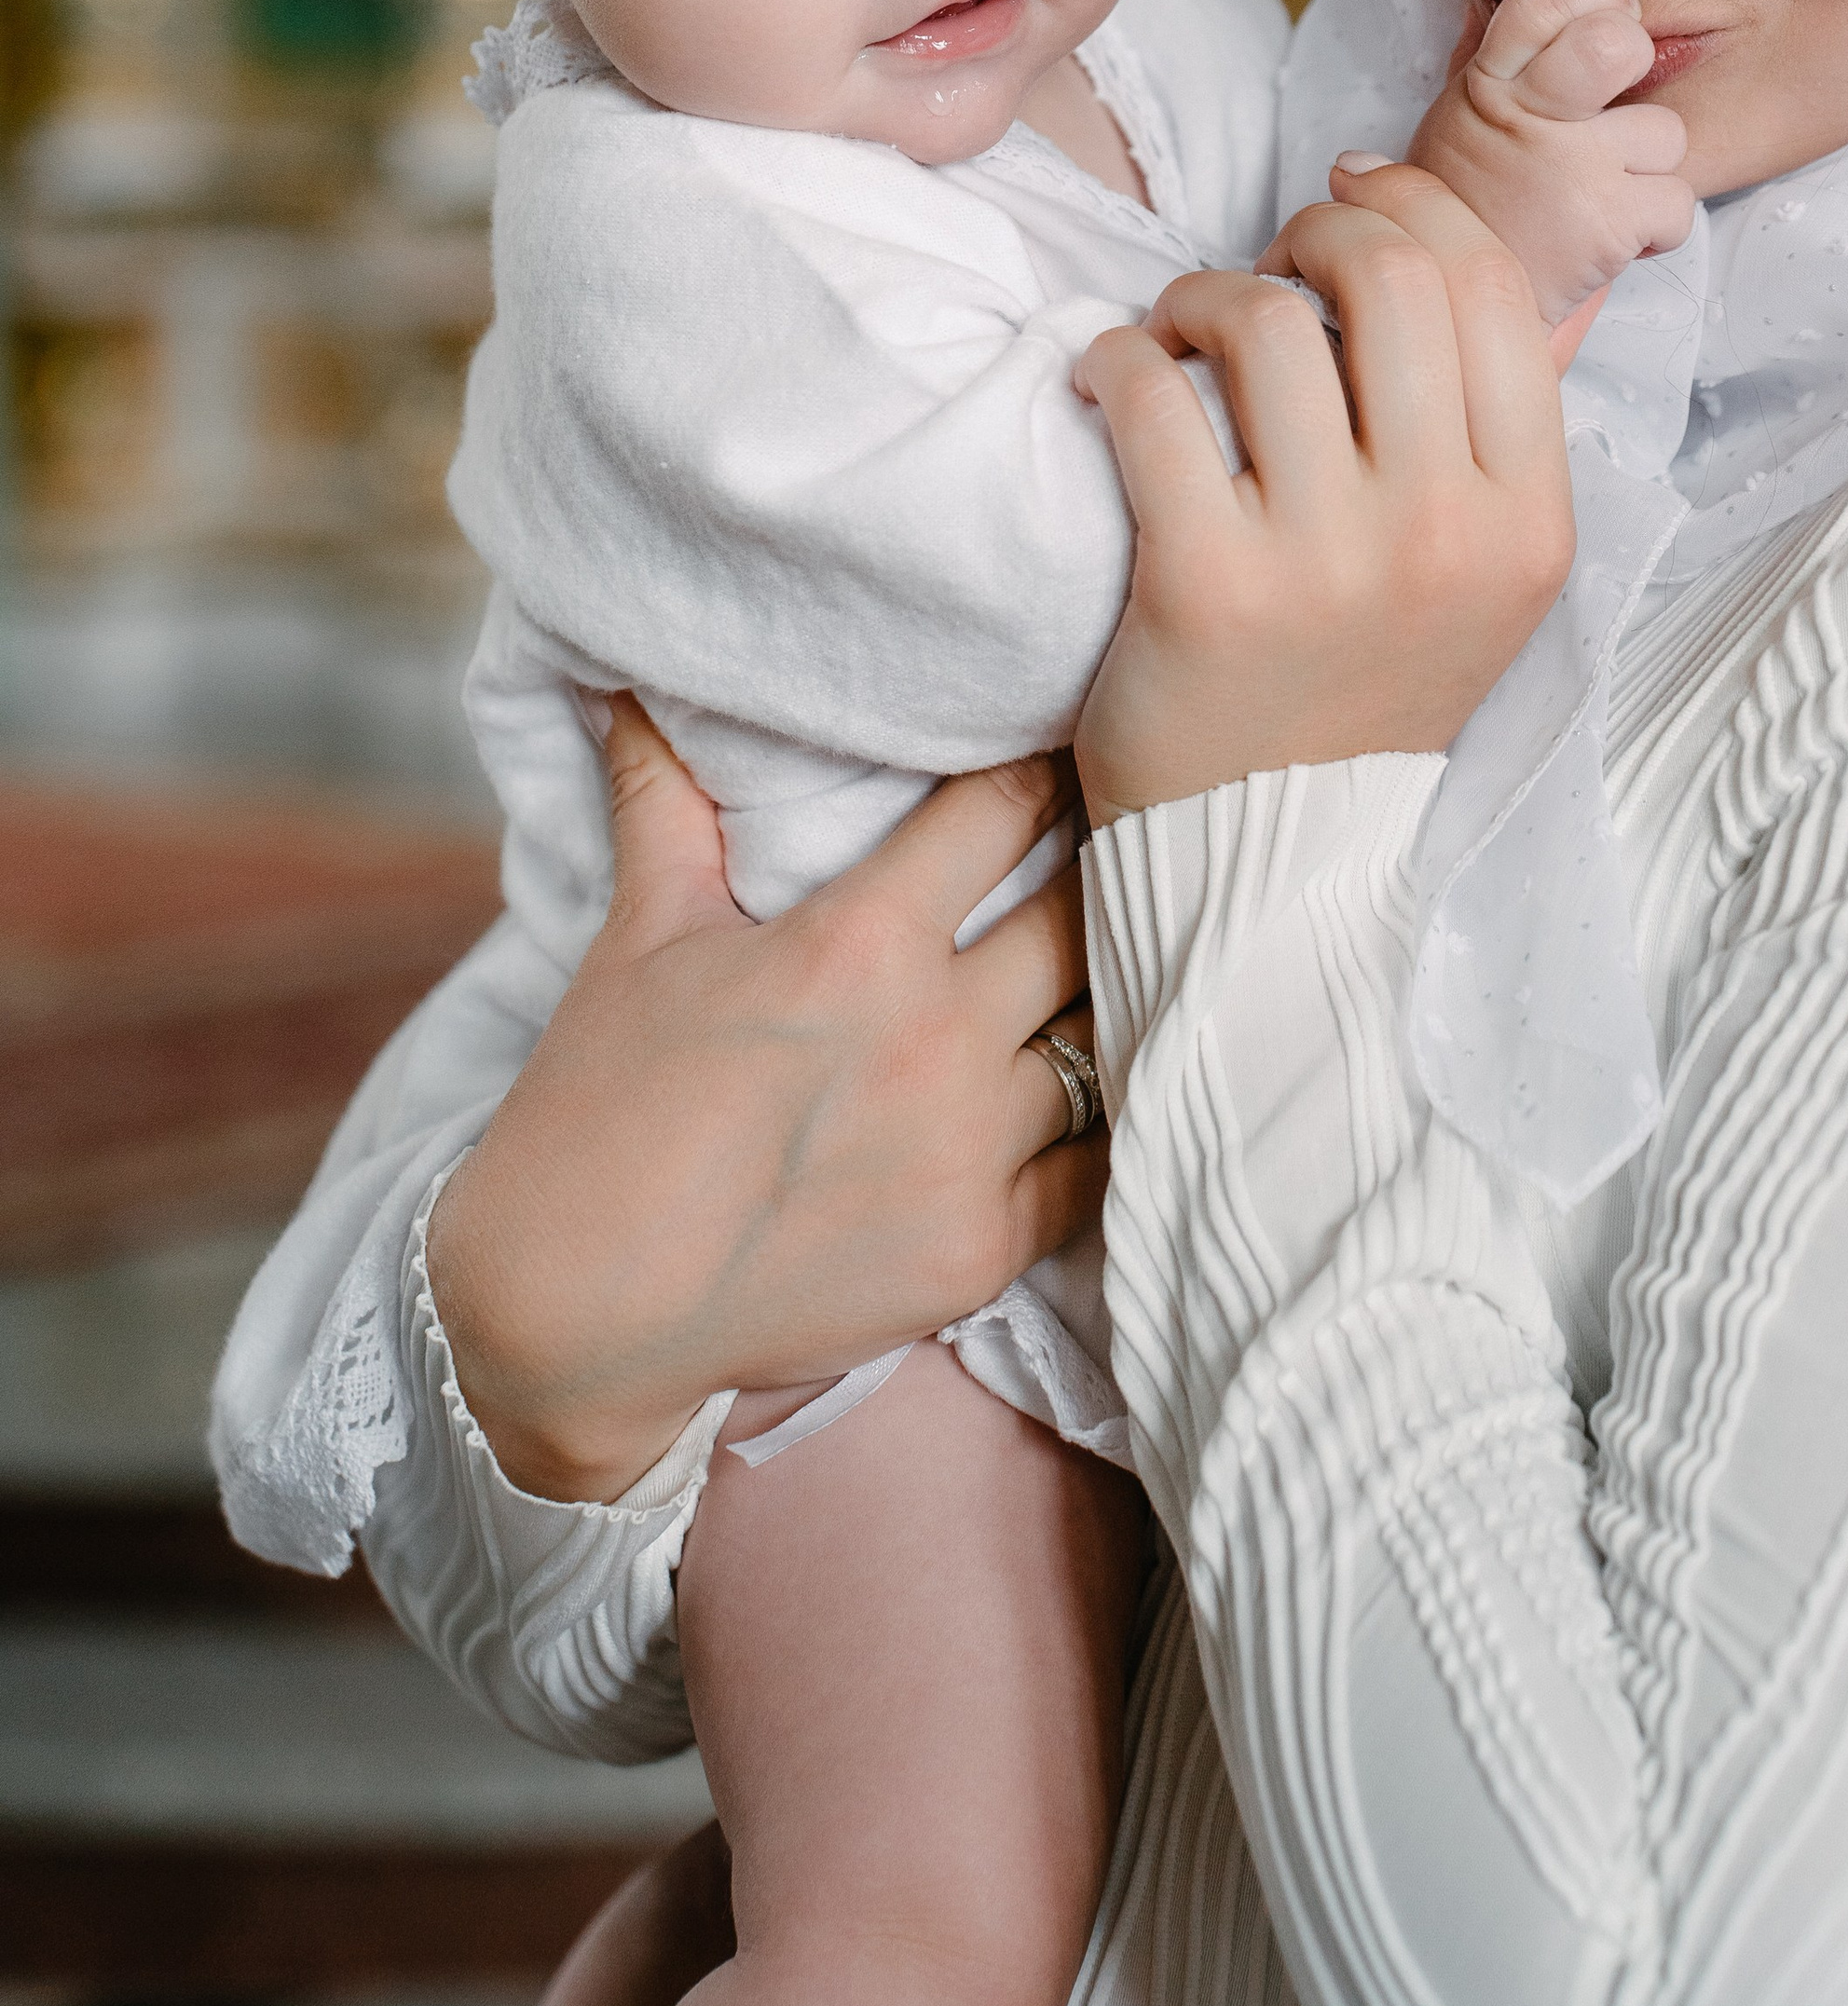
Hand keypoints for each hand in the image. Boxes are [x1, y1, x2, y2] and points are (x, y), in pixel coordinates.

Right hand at [429, 703, 1102, 1503]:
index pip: (1004, 811)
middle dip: (1099, 875)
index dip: (1043, 767)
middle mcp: (935, 1041)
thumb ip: (667, 805)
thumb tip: (631, 688)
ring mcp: (968, 1155)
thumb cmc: (596, 1111)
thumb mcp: (638, 940)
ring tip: (1117, 968)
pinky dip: (1093, 1124)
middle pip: (1083, 917)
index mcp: (859, 945)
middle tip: (1121, 849)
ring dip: (1099, 1003)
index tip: (1071, 743)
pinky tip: (1088, 1090)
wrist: (567, 1317)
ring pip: (1102, 1040)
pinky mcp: (980, 1252)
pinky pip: (1091, 1164)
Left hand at [1072, 165, 1575, 824]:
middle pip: (1391, 278)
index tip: (1347, 201)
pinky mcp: (1206, 586)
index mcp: (1527, 521)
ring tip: (1180, 336)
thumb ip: (1489, 427)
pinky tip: (1112, 383)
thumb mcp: (1484, 570)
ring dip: (1203, 296)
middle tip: (1265, 268)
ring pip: (1265, 324)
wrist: (1274, 857)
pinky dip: (1116, 359)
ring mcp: (1326, 562)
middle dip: (1312, 233)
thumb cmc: (1364, 685)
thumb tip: (1447, 245)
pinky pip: (1151, 397)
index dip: (1412, 205)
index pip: (1493, 287)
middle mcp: (1443, 534)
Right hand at [1409, 0, 1693, 366]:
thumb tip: (1514, 3)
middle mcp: (1530, 119)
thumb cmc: (1469, 212)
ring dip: (1649, 172)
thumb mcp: (1458, 123)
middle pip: (1612, 45)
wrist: (1458, 307)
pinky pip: (1677, 204)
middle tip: (1621, 95)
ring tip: (1605, 197)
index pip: (1541, 6)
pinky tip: (1618, 239)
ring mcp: (1571, 171)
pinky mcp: (1609, 224)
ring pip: (1665, 133)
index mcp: (1489, 86)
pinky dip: (1658, 230)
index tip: (1611, 13)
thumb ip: (1496, 65)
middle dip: (1634, 60)